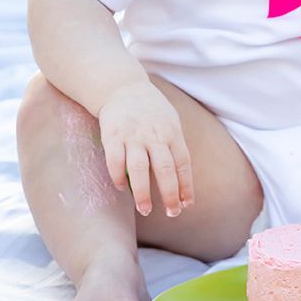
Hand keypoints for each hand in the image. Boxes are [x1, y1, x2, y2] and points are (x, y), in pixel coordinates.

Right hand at [98, 81, 193, 217]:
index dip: (186, 185)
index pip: (183, 163)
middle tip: (171, 213)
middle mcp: (154, 135)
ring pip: (139, 169)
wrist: (122, 86)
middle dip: (169, 193)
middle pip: (164, 168)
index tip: (187, 204)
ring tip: (145, 209)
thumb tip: (182, 180)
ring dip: (143, 192)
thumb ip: (175, 146)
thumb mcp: (171, 122)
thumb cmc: (151, 110)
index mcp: (172, 132)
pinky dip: (118, 177)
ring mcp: (133, 136)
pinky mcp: (113, 135)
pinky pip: (115, 161)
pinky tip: (121, 188)